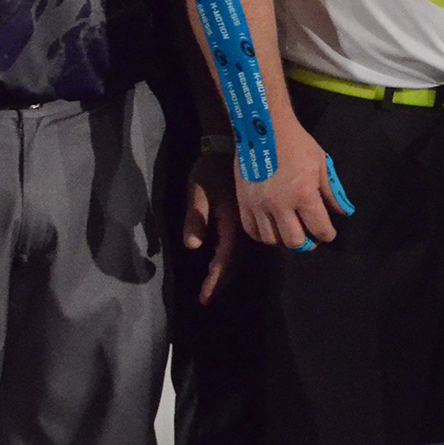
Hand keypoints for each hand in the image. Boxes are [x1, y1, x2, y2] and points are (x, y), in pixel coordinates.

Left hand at [181, 149, 243, 304]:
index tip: (204, 299)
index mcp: (233, 222)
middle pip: (236, 262)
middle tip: (208, 298)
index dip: (215, 280)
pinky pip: (244, 244)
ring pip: (242, 255)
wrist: (233, 146)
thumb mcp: (198, 190)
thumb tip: (194, 246)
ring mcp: (249, 222)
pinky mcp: (248, 217)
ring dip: (228, 271)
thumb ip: (196, 218)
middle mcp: (245, 226)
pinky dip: (233, 258)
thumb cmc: (211, 167)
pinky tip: (225, 261)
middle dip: (222, 281)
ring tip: (216, 285)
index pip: (224, 259)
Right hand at [235, 116, 349, 249]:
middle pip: (295, 242)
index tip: (328, 233)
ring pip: (272, 240)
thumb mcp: (321, 164)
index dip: (328, 235)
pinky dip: (263, 235)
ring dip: (284, 241)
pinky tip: (272, 229)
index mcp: (304, 195)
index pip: (320, 229)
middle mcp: (280, 205)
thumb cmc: (297, 143)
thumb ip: (332, 192)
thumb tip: (342, 213)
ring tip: (291, 232)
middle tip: (310, 236)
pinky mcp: (243, 202)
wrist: (263, 127)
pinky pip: (251, 230)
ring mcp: (259, 205)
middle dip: (307, 243)